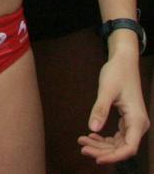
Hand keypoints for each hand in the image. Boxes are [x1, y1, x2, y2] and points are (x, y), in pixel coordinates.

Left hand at [77, 49, 148, 163]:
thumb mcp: (106, 90)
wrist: (123, 62)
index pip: (128, 147)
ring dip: (101, 145)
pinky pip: (117, 135)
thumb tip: (93, 128)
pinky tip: (90, 135)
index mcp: (137, 120)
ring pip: (118, 143)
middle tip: (82, 146)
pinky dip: (104, 138)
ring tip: (82, 141)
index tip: (96, 159)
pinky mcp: (127, 120)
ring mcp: (133, 123)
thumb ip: (100, 109)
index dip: (113, 156)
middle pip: (122, 148)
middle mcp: (138, 125)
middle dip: (102, 150)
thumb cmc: (117, 73)